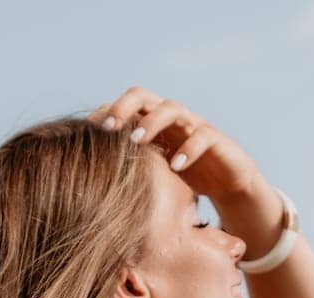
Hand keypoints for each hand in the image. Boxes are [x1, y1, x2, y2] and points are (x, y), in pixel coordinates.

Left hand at [88, 87, 263, 203]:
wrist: (228, 184)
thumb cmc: (184, 177)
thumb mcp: (152, 172)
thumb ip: (129, 166)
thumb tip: (86, 179)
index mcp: (150, 122)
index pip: (124, 107)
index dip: (105, 113)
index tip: (85, 130)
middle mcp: (170, 118)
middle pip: (143, 96)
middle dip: (123, 108)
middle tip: (108, 128)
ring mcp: (193, 125)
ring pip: (171, 108)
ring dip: (151, 122)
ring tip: (137, 142)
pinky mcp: (216, 139)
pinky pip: (202, 135)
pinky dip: (188, 149)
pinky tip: (175, 166)